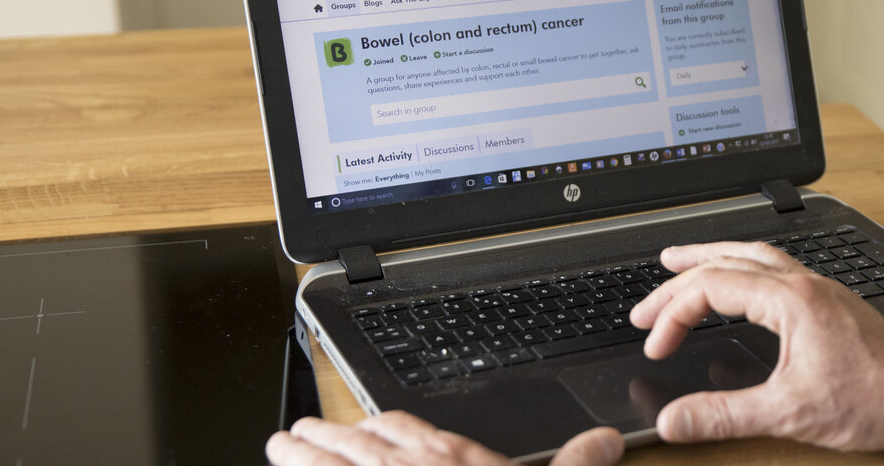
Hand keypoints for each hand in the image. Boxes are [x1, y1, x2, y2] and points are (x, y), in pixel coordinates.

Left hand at [266, 411, 623, 465]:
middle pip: (355, 444)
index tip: (364, 421)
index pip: (405, 428)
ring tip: (278, 445)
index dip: (379, 424)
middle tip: (297, 428)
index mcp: (449, 461)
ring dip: (298, 457)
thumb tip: (606, 440)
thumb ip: (574, 464)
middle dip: (325, 434)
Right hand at [630, 241, 883, 451]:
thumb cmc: (874, 400)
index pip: (710, 287)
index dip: (673, 313)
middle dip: (677, 282)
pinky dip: (741, 268)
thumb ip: (724, 416)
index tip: (657, 344)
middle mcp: (803, 283)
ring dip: (710, 258)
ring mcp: (818, 289)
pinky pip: (774, 267)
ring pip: (752, 255)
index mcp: (790, 299)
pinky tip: (739, 284)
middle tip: (645, 307)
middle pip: (724, 262)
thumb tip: (675, 420)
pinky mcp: (829, 302)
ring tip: (679, 261)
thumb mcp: (788, 412)